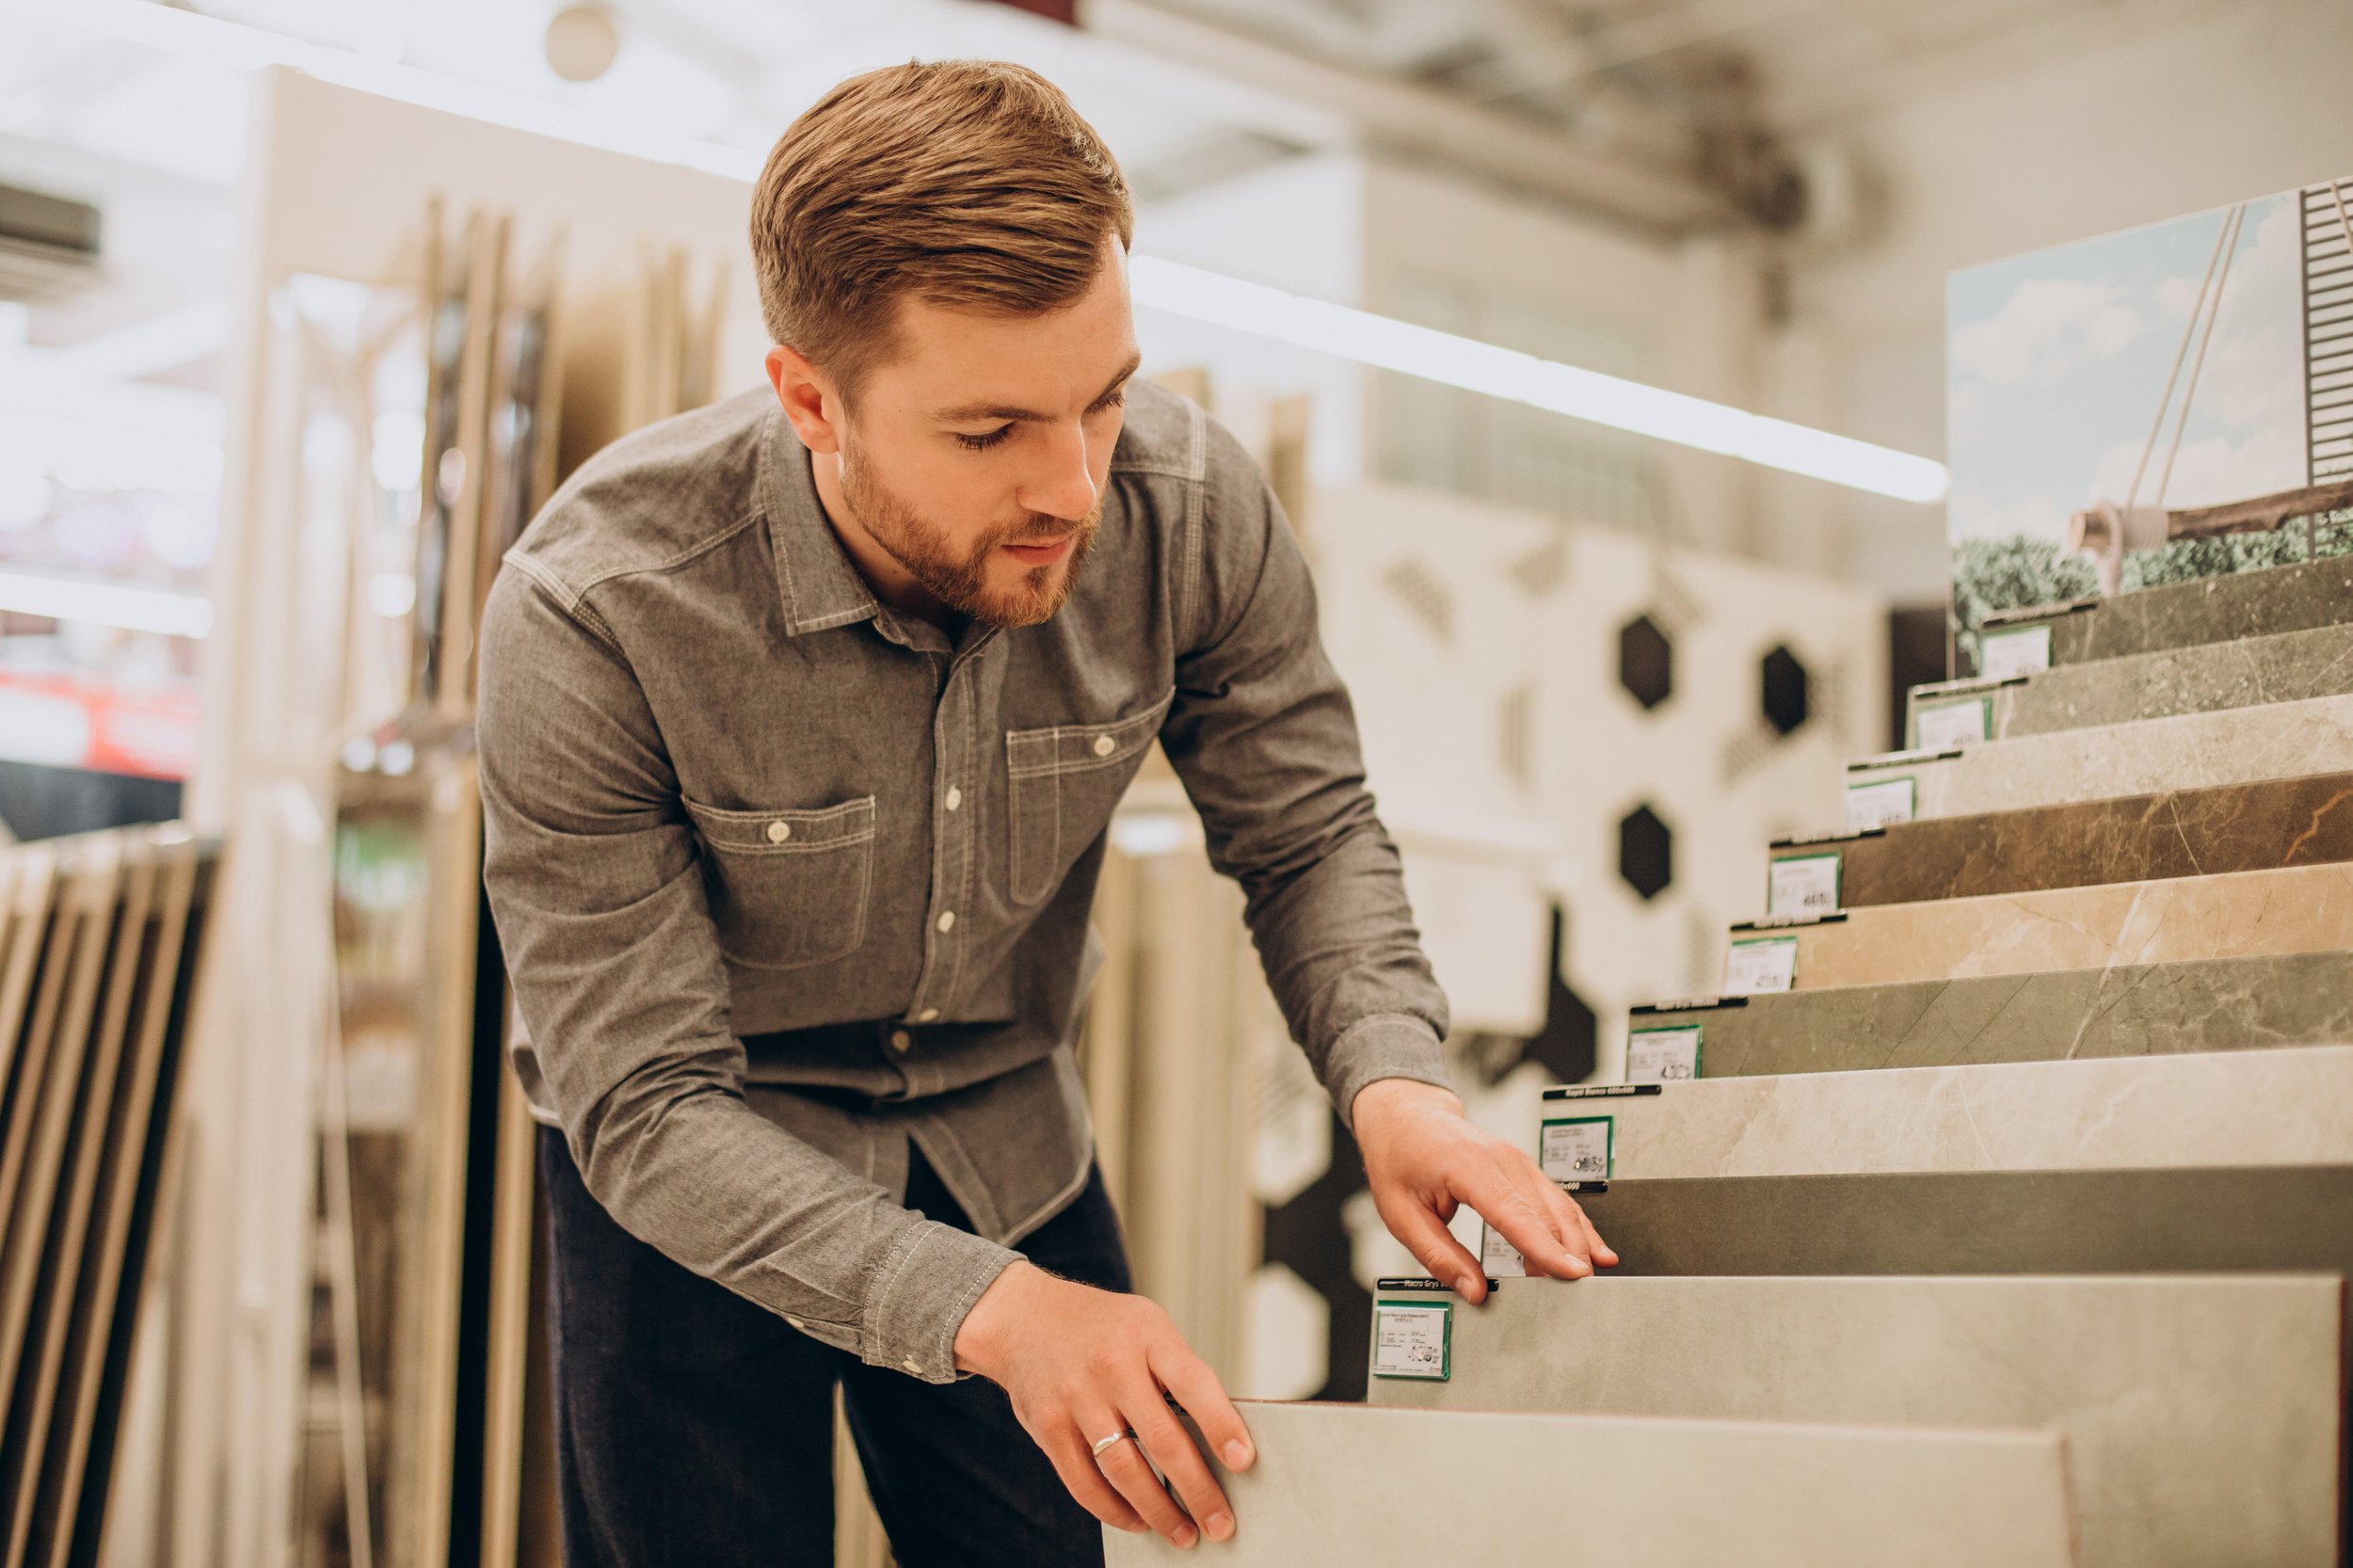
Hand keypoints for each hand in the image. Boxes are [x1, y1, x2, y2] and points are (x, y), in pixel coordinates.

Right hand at [953, 1261, 1254, 1548]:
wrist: (1025, 1317)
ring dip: (1158, 1511)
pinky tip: (1137, 1521)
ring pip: (1123, 1470)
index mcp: (1148, 1336)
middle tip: (1221, 1524)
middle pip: (1162, 1439)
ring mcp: (1076, 1398)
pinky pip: (1084, 1482)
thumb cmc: (1105, 1329)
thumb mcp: (1148, 1327)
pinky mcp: (1048, 1427)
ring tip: (1183, 1534)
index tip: (1244, 1461)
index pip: (1193, 1383)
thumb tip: (1219, 1440)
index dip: (1221, 1425)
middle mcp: (1111, 1367)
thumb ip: (1178, 1373)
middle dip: (1197, 1489)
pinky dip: (1114, 1510)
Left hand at [1351, 1077, 1617, 1304]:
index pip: (1515, 1214)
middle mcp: (1502, 1159)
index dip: (1545, 1249)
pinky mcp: (1524, 1168)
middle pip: (1546, 1215)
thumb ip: (1440, 1256)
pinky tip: (1596, 1250)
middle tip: (1576, 1297)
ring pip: (1561, 1207)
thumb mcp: (1402, 1215)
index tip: (1571, 1274)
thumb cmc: (1400, 1157)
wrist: (1405, 1116)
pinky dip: (1578, 1227)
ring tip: (1586, 1283)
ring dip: (1576, 1246)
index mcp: (1469, 1166)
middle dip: (1565, 1257)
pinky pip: (1558, 1199)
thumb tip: (1474, 1291)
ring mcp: (1518, 1161)